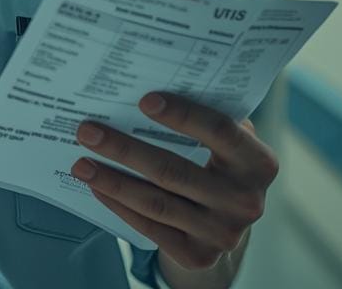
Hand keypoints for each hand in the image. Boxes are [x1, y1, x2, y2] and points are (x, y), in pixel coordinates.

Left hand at [72, 94, 276, 272]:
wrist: (228, 222)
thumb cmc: (221, 163)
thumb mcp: (228, 140)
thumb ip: (208, 113)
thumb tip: (151, 85)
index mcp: (259, 162)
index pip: (220, 131)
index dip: (183, 115)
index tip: (144, 99)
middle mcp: (246, 201)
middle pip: (174, 170)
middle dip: (125, 149)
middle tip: (88, 131)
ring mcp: (223, 232)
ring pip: (156, 202)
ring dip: (112, 181)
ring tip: (81, 162)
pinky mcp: (198, 255)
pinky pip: (150, 227)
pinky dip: (120, 205)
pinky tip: (97, 187)